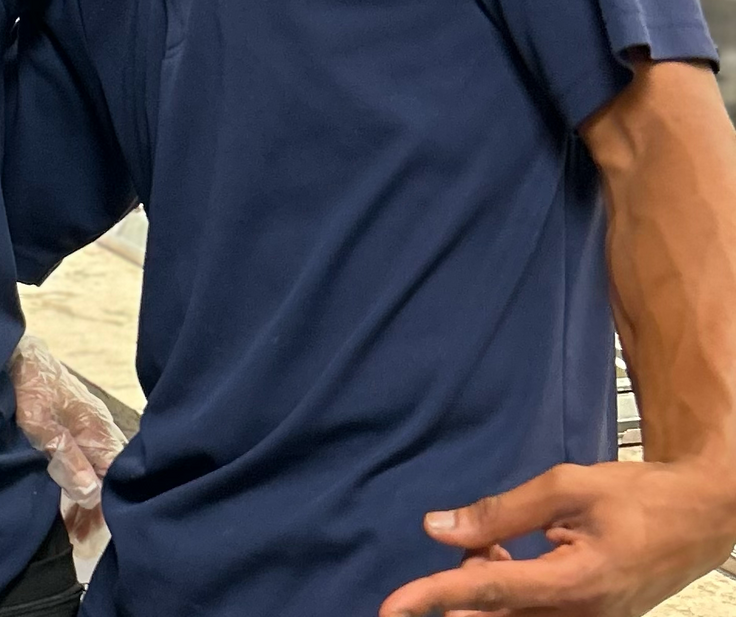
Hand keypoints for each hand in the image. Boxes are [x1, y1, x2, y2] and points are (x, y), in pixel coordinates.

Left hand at [10, 333, 126, 548]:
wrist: (9, 353)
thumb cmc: (26, 387)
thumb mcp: (41, 427)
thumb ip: (67, 459)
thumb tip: (92, 494)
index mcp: (98, 429)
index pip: (115, 479)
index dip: (105, 511)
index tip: (89, 537)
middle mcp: (99, 429)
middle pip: (108, 480)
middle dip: (96, 512)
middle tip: (78, 541)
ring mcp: (86, 426)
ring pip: (95, 473)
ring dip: (85, 501)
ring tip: (69, 529)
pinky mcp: (72, 425)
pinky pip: (83, 462)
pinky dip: (76, 485)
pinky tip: (63, 500)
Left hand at [379, 459, 735, 616]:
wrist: (700, 520)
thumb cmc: (637, 497)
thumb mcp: (566, 488)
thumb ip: (500, 511)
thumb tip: (437, 529)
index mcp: (576, 584)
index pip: (488, 593)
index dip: (434, 597)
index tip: (392, 607)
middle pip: (495, 615)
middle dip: (466, 585)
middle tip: (479, 542)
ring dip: (489, 585)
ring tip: (496, 543)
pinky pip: (533, 615)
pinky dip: (509, 588)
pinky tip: (506, 555)